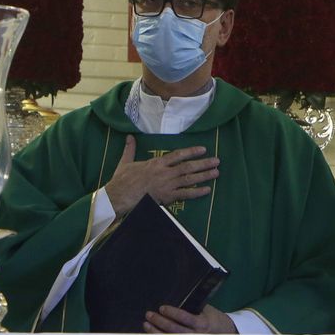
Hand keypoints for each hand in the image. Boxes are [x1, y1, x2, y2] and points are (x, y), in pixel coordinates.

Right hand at [103, 137, 220, 216]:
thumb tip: (129, 137)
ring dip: (204, 176)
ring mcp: (166, 186)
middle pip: (188, 167)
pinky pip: (185, 195)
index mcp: (156, 163)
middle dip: (204, 163)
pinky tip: (207, 190)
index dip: (191, 151)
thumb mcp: (125, 162)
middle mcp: (164, 173)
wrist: (117, 197)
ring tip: (216, 173)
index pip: (178, 155)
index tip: (203, 149)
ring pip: (189, 180)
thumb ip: (130, 149)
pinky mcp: (166, 198)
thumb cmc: (121, 181)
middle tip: (217, 161)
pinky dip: (197, 192)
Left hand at [144, 303, 236, 333]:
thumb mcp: (207, 310)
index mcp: (202, 324)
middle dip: (160, 322)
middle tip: (149, 314)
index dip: (172, 313)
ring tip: (146, 324)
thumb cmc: (214, 319)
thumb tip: (177, 300)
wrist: (225, 334)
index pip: (185, 318)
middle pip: (174, 329)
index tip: (162, 308)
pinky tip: (151, 334)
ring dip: (155, 332)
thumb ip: (194, 306)